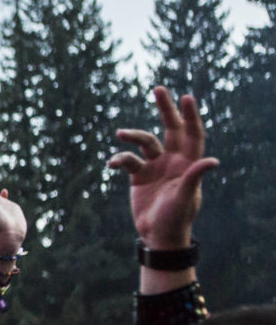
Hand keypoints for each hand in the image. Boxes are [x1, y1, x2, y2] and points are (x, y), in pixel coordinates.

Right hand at [108, 87, 218, 249]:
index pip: (192, 134)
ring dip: (133, 136)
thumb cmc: (176, 218)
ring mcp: (155, 167)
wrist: (157, 235)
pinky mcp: (139, 176)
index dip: (190, 116)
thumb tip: (213, 161)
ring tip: (120, 134)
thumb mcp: (185, 197)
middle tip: (159, 89)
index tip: (186, 98)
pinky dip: (120, 160)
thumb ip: (195, 177)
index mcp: (188, 163)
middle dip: (166, 109)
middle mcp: (173, 161)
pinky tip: (111, 164)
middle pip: (171, 129)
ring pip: (145, 143)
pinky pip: (128, 161)